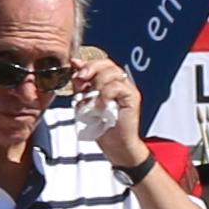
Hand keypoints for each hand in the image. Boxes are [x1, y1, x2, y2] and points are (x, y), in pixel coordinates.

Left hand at [69, 48, 151, 170]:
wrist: (115, 145)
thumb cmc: (101, 126)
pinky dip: (105, 95)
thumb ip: (81, 85)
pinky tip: (100, 106)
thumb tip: (75, 65)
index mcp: (109, 82)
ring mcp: (128, 89)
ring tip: (91, 99)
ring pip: (112, 73)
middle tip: (81, 78)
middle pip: (107, 64)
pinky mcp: (133, 98)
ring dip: (97, 84)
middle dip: (91, 68)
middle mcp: (120, 83)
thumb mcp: (84, 101)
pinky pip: (118, 87)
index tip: (75, 67)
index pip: (100, 63)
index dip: (87, 64)